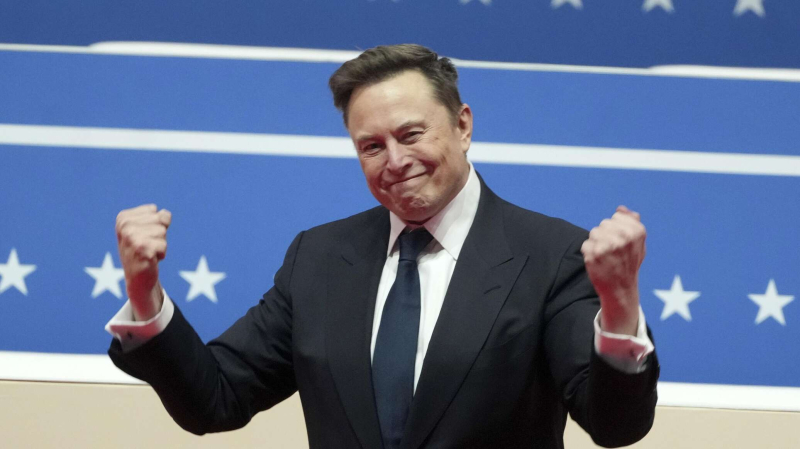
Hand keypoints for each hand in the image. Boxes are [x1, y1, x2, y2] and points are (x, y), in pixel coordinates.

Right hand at [116, 204, 171, 320]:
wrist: (137, 278)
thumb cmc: (144, 251)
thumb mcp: (148, 229)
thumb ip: (158, 217)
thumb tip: (165, 214)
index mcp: (123, 218)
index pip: (154, 210)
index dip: (155, 224)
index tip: (144, 236)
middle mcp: (125, 226)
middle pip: (160, 219)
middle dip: (160, 234)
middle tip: (147, 246)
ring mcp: (131, 237)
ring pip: (163, 232)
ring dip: (160, 244)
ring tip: (148, 252)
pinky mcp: (141, 249)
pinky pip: (163, 245)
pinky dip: (161, 254)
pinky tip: (150, 260)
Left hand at [580, 206, 645, 335]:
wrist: (621, 289)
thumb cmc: (629, 263)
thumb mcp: (638, 243)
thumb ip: (631, 222)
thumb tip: (620, 208)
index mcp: (636, 232)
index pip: (616, 217)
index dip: (617, 228)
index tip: (621, 242)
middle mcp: (623, 238)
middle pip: (604, 224)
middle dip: (605, 235)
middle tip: (613, 251)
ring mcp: (607, 246)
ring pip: (593, 233)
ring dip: (596, 243)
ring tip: (605, 256)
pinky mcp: (593, 255)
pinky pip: (585, 244)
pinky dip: (588, 252)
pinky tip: (598, 262)